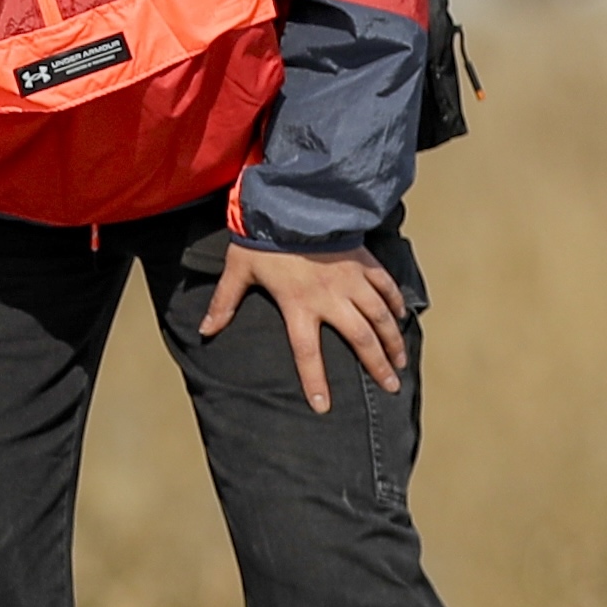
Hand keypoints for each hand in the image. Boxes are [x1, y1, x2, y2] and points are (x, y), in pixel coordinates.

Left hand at [198, 240, 407, 412]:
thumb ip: (225, 302)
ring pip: (380, 316)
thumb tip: (204, 331)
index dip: (315, 381)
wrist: (292, 199)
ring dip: (393, 341)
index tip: (323, 407)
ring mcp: (351, 279)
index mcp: (299, 304)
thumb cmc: (262, 237)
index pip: (307, 353)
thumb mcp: (238, 270)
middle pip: (360, 339)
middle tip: (391, 386)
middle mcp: (331, 297)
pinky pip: (385, 286)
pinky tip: (401, 318)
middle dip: (378, 366)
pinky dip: (395, 303)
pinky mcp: (363, 260)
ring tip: (401, 362)